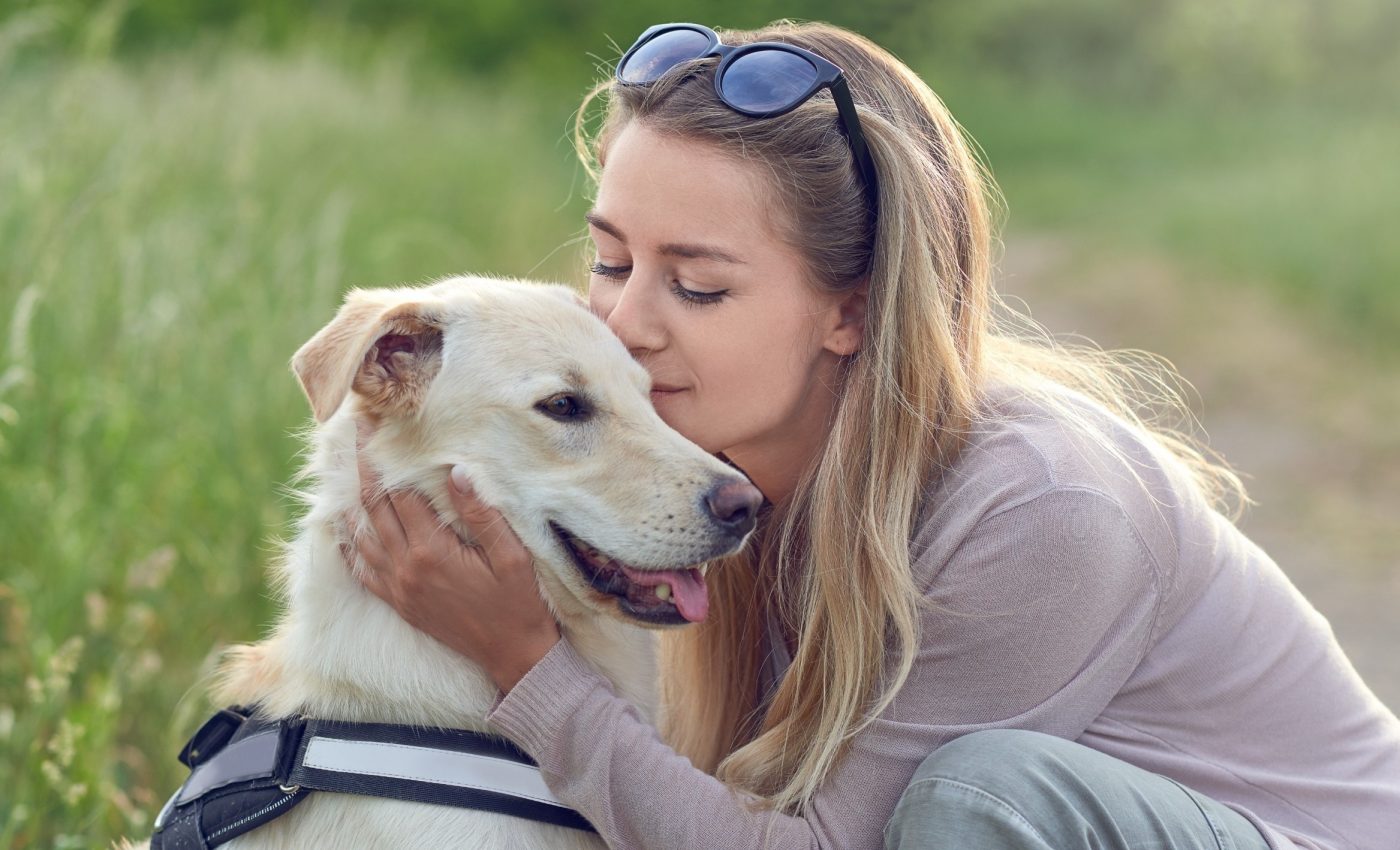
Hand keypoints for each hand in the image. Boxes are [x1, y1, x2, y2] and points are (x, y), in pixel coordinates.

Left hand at [349, 421, 561, 692]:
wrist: (512, 655)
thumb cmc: (518, 603)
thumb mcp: (511, 556)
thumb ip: (482, 514)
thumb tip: (456, 471)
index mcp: (432, 551)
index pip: (398, 493)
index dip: (384, 458)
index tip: (374, 427)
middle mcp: (405, 568)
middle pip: (373, 508)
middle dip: (362, 469)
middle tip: (354, 435)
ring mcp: (398, 588)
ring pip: (362, 536)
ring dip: (352, 501)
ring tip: (345, 470)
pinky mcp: (398, 602)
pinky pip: (362, 569)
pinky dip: (350, 544)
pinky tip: (345, 528)